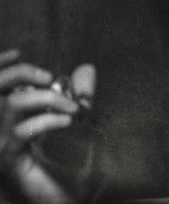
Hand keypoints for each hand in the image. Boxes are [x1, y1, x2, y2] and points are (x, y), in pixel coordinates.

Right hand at [0, 49, 95, 202]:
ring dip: (44, 98)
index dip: (0, 66)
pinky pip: (21, 131)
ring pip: (10, 106)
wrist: (65, 199)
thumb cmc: (69, 162)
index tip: (17, 52)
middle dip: (20, 74)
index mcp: (7, 118)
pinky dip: (48, 120)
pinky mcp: (6, 160)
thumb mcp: (76, 121)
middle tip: (49, 77)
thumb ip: (79, 94)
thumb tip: (87, 69)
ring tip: (71, 106)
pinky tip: (67, 121)